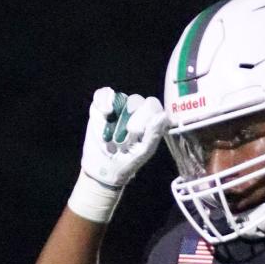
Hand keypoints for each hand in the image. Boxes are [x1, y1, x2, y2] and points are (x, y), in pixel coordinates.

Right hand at [68, 88, 166, 221]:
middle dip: (130, 115)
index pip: (153, 105)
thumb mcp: (143, 152)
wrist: (103, 169)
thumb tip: (163, 115)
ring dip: (115, 113)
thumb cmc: (127, 162)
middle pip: (136, 100)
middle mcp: (134, 112)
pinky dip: (103, 100)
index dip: (145, 114)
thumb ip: (154, 134)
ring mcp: (118, 108)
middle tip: (124, 132)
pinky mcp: (101, 107)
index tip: (135, 131)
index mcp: (149, 121)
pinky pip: (103, 94)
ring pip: (120, 98)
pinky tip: (105, 112)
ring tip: (110, 130)